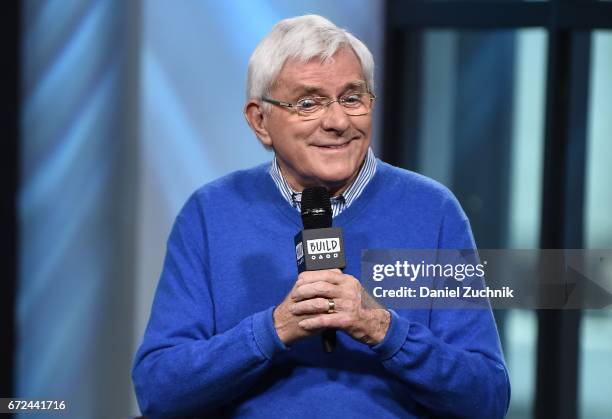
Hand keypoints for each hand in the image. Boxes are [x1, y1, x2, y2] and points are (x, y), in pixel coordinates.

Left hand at [273, 269, 389, 345]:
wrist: (373, 323)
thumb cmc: (358, 305)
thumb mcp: (351, 288)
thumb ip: (336, 282)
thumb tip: (314, 276)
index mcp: (348, 280)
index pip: (324, 274)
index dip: (308, 278)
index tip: (298, 282)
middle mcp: (348, 291)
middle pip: (320, 287)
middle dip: (303, 291)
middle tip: (294, 296)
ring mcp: (348, 306)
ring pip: (320, 303)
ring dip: (303, 307)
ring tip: (294, 309)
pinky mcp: (346, 320)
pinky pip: (324, 320)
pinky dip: (311, 322)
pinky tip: (303, 324)